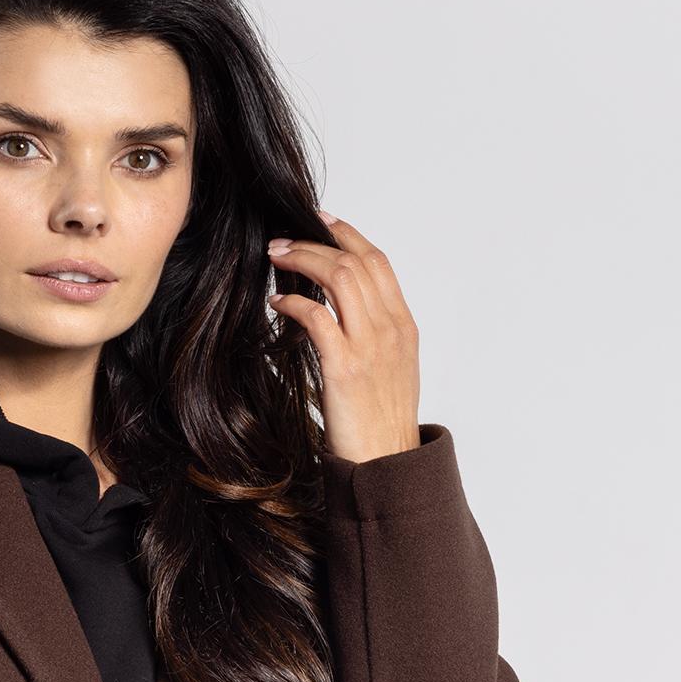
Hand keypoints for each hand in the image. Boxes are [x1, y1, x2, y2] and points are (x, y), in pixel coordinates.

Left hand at [267, 214, 421, 464]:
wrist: (386, 462)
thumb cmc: (382, 422)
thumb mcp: (391, 369)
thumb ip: (374, 335)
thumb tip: (344, 312)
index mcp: (403, 326)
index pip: (378, 262)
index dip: (348, 234)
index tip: (321, 219)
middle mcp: (391, 329)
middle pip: (355, 261)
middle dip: (315, 241)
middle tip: (283, 239)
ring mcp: (370, 347)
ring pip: (339, 278)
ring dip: (303, 260)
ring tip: (276, 258)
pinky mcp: (345, 368)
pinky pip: (317, 317)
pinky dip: (294, 302)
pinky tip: (277, 303)